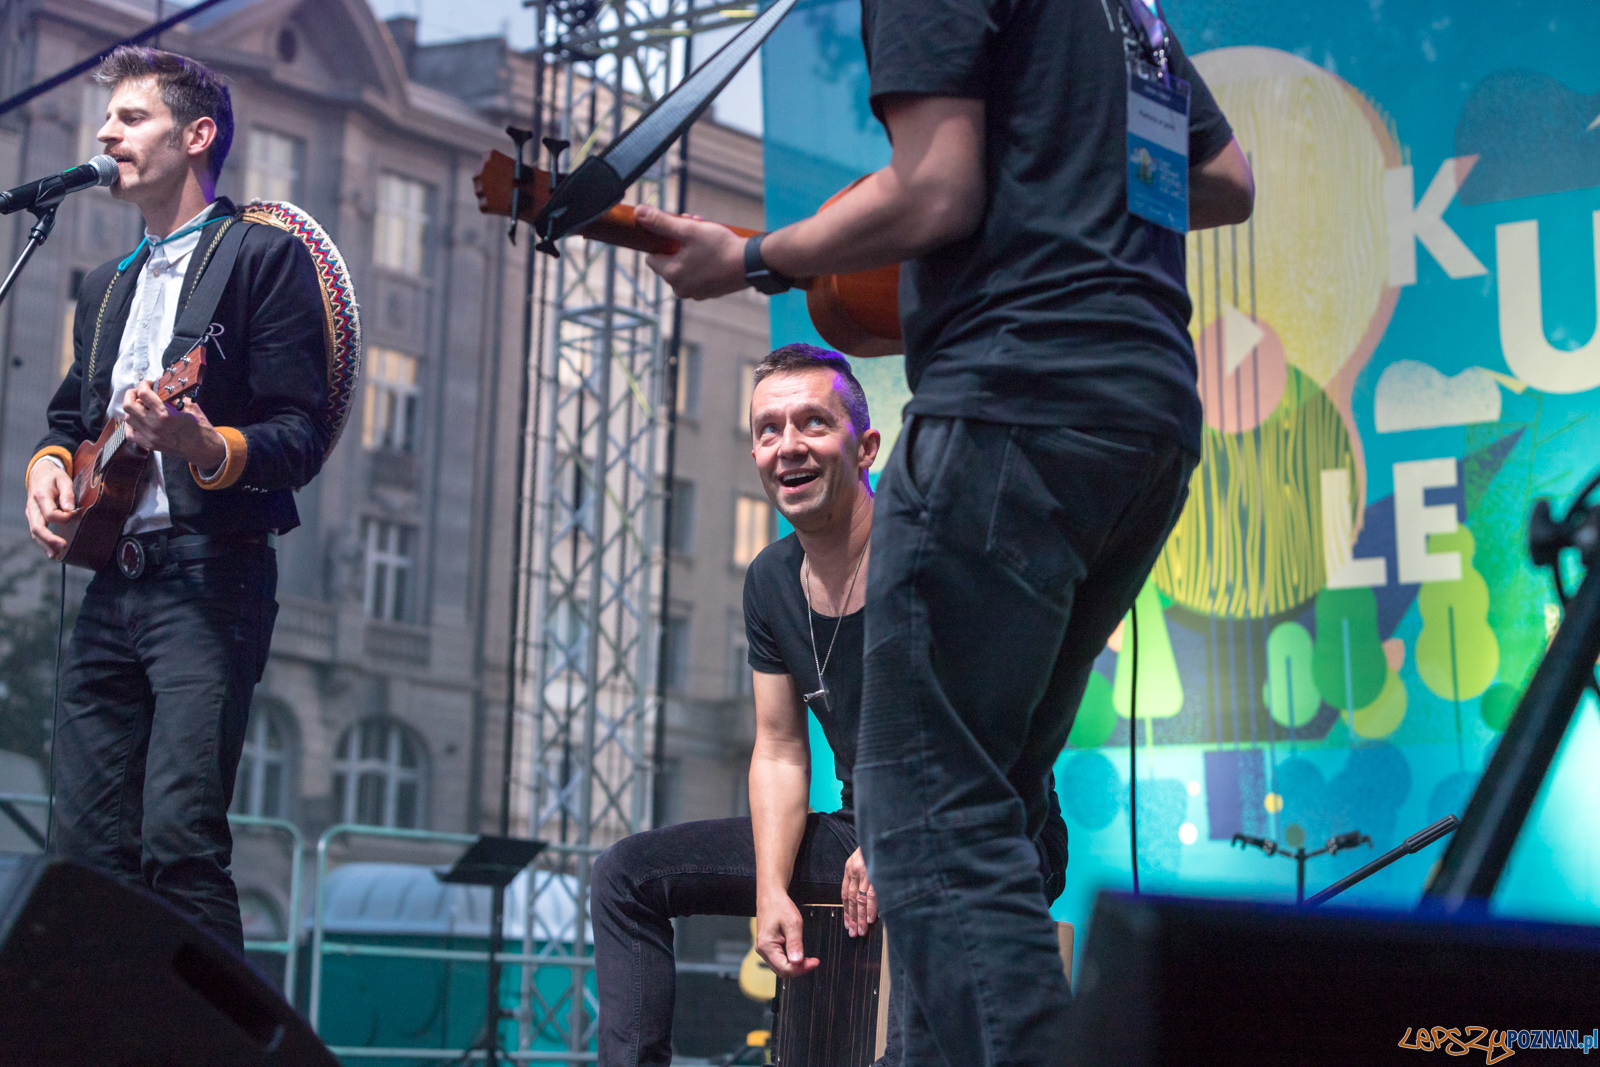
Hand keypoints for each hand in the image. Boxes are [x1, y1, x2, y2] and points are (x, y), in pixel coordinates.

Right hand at [25, 460, 75, 560]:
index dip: (63, 517)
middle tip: (63, 546)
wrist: (39, 474)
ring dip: (45, 544)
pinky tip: (51, 551)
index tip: (74, 514)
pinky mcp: (33, 517)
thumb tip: (70, 509)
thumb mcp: (63, 480)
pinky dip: (42, 542)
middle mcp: (33, 506)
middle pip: (37, 526)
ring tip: (55, 555)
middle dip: (49, 539)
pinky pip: (36, 532)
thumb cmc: (54, 477)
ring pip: (34, 532)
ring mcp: (31, 513)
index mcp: (41, 495)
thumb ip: (68, 494)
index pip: (50, 513)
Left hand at [121, 382, 225, 469]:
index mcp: (165, 415)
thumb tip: (161, 388)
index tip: (149, 384)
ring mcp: (149, 436)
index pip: (143, 393)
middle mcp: (153, 425)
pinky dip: (131, 424)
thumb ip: (172, 397)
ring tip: (142, 407)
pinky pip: (130, 433)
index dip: (144, 384)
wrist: (202, 449)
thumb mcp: (189, 407)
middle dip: (132, 394)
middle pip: (128, 405)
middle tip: (140, 393)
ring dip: (132, 409)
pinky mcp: (148, 444)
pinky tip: (139, 420)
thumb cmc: (199, 428)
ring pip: (128, 418)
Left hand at [635, 204, 749, 300]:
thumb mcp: (689, 229)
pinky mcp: (709, 293)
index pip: (651, 257)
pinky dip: (701, 263)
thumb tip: (638, 213)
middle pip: (669, 261)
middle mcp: (680, 288)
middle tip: (693, 226)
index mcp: (671, 274)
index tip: (675, 229)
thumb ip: (662, 222)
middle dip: (677, 243)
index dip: (660, 240)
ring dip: (690, 251)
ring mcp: (696, 293)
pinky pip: (697, 275)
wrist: (751, 264)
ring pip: (684, 267)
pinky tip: (714, 252)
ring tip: (705, 236)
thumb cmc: (721, 247)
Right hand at [756, 890, 818, 978]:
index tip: (814, 962)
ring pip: (780, 967)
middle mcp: (762, 950)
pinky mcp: (768, 946)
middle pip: (782, 970)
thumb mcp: (792, 923)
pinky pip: (779, 960)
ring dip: (795, 966)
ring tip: (808, 958)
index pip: (784, 967)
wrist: (770, 895)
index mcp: (766, 945)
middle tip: (813, 961)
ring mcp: (764, 949)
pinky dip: (790, 960)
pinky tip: (798, 954)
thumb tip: (797, 962)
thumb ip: (795, 943)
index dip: (801, 968)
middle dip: (799, 969)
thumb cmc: (779, 905)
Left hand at [841, 848, 877, 936]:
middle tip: (853, 933)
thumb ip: (861, 875)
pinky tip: (870, 918)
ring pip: (860, 900)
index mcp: (850, 867)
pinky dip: (871, 908)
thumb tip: (864, 897)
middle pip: (851, 899)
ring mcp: (866, 872)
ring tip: (861, 930)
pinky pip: (872, 894)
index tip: (847, 924)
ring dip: (860, 917)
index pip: (845, 893)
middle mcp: (856, 870)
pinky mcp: (876, 873)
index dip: (846, 910)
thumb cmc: (877, 847)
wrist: (885, 830)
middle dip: (852, 918)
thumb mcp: (864, 858)